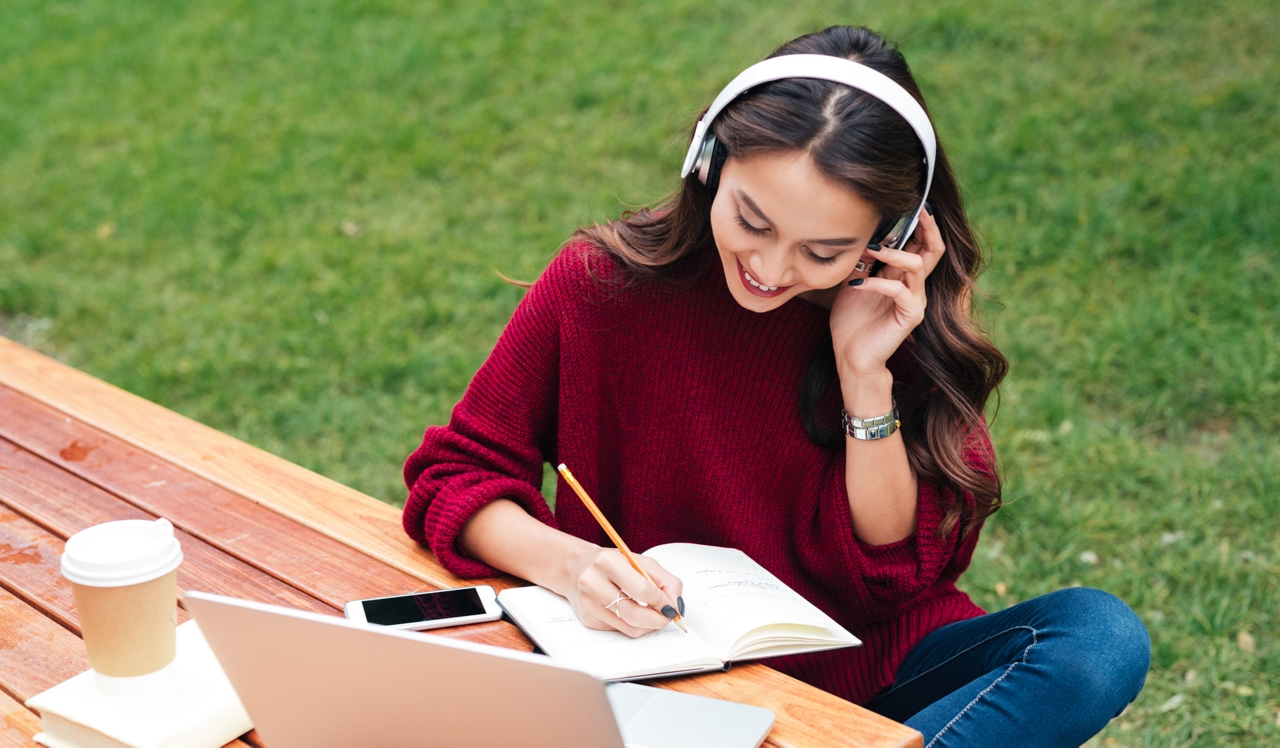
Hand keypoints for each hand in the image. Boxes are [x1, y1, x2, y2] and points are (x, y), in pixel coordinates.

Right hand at [564, 548, 683, 637]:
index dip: (662, 602)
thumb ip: (665, 581)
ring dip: (648, 626)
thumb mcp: (640, 562)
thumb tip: (677, 605)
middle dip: (657, 620)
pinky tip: (632, 613)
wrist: (577, 569)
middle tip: (668, 617)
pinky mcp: (587, 619)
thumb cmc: (613, 564)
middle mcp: (592, 582)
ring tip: (653, 615)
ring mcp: (588, 603)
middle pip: (633, 614)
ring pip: (628, 627)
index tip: (672, 607)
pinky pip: (619, 630)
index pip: (642, 590)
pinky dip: (633, 625)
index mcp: (607, 562)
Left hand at [831, 209, 946, 376]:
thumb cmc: (852, 321)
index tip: (910, 202)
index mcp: (902, 276)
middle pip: (932, 250)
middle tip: (916, 209)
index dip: (919, 223)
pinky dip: (876, 283)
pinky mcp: (910, 316)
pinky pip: (899, 290)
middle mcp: (914, 286)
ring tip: (871, 249)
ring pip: (916, 265)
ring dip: (893, 253)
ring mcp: (915, 301)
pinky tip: (855, 284)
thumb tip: (863, 237)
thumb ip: (863, 262)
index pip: (920, 244)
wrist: (851, 356)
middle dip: (925, 227)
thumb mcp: (853, 283)